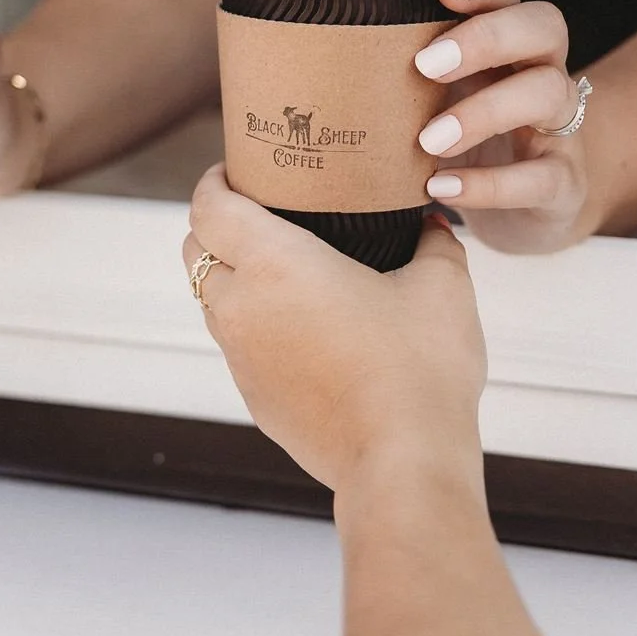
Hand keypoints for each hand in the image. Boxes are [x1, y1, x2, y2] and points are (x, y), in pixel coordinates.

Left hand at [184, 169, 485, 493]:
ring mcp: (241, 358)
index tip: (233, 172)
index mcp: (274, 264)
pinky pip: (237, 346)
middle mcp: (241, 307)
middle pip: (194, 250)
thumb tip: (432, 225)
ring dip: (231, 278)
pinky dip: (252, 326)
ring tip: (280, 270)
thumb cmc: (419, 370)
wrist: (403, 463)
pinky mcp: (253, 399)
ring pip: (211, 301)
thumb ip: (434, 243)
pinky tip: (300, 328)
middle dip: (215, 226)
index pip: (206, 207)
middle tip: (258, 214)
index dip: (212, 182)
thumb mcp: (442, 289)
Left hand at [412, 0, 591, 253]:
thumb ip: (399, 78)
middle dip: (487, 37)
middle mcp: (541, 71)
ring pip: (548, 92)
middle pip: (544, 26)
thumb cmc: (464, 140)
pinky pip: (542, 176)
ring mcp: (559, 126)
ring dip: (485, 111)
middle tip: (425, 65)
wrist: (523, 207)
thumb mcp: (433, 101)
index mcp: (507, 44)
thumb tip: (318, 66)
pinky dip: (491, 184)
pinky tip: (441, 187)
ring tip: (428, 140)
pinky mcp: (563, 181)